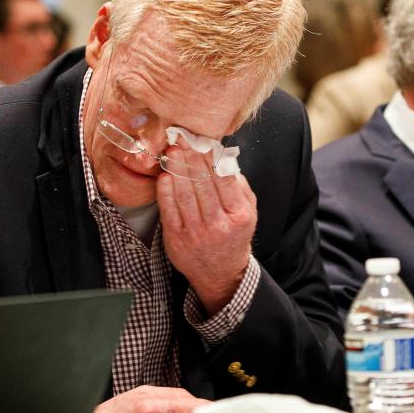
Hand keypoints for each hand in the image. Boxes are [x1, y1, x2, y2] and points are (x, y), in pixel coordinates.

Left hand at [157, 143, 256, 314]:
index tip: (202, 142)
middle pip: (202, 184)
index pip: (223, 180)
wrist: (220, 273)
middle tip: (182, 139)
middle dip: (191, 158)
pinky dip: (165, 191)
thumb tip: (224, 160)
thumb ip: (240, 186)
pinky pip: (169, 210)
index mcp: (239, 216)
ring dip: (177, 170)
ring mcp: (196, 233)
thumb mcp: (249, 212)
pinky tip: (164, 176)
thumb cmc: (234, 236)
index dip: (210, 158)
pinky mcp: (177, 239)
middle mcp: (219, 225)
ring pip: (185, 194)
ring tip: (172, 152)